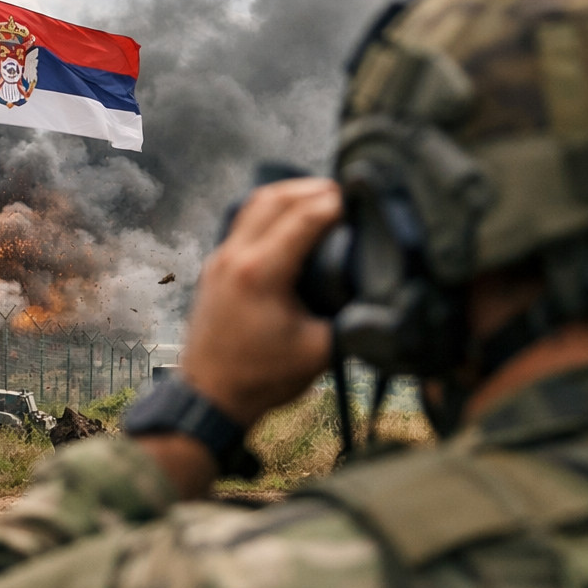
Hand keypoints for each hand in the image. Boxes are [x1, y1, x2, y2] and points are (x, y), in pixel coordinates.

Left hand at [182, 178, 341, 427]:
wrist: (210, 397)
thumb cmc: (261, 378)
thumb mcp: (319, 350)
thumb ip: (351, 318)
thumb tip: (377, 294)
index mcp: (260, 273)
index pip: (304, 218)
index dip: (336, 204)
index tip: (361, 202)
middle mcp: (235, 257)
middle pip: (276, 198)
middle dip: (313, 189)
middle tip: (344, 194)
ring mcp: (219, 259)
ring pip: (254, 204)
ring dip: (288, 194)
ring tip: (320, 197)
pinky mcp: (214, 268)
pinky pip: (242, 222)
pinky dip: (269, 210)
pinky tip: (290, 219)